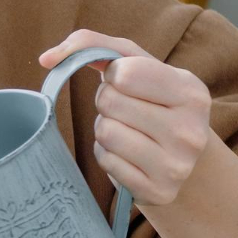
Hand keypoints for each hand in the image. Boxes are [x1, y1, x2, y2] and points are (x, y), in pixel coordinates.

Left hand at [38, 29, 211, 207]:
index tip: (127, 84)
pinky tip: (128, 155)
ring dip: (105, 129)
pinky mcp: (159, 192)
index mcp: (191, 92)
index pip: (125, 73)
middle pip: (110, 102)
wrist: (181, 158)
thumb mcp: (136, 65)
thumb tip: (46, 58)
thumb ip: (94, 45)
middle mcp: (191, 129)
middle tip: (126, 111)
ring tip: (128, 131)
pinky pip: (106, 162)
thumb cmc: (150, 101)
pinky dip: (107, 155)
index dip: (114, 76)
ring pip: (106, 132)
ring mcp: (178, 165)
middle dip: (107, 102)